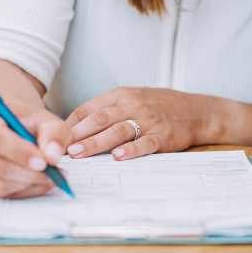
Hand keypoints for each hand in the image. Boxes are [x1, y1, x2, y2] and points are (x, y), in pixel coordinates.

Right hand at [0, 108, 70, 198]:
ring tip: (50, 177)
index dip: (19, 152)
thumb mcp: (48, 120)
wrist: (17, 125)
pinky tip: (37, 181)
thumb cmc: (30, 122)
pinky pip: (0, 193)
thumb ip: (54, 133)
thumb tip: (52, 156)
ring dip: (28, 184)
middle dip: (29, 174)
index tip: (43, 162)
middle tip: (54, 173)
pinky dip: (23, 191)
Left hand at [64, 87, 202, 160]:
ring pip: (118, 130)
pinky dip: (132, 150)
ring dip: (96, 143)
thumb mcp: (132, 99)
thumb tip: (73, 128)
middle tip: (60, 147)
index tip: (54, 138)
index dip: (70, 124)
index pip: (89, 108)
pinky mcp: (163, 136)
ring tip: (79, 153)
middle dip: (77, 134)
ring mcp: (148, 120)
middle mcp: (133, 105)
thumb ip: (106, 110)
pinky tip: (119, 157)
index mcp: (121, 95)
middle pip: (99, 119)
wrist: (197, 111)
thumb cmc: (159, 107)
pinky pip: (145, 143)